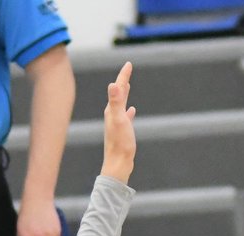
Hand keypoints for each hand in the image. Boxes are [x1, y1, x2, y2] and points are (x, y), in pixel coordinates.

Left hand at [101, 61, 135, 185]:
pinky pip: (125, 117)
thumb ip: (116, 102)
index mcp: (112, 110)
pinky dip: (129, 111)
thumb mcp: (119, 120)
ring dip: (124, 94)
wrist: (118, 164)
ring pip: (121, 104)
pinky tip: (132, 111)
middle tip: (127, 71)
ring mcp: (117, 124)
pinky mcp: (122, 132)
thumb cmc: (119, 143)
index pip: (118, 88)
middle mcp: (112, 115)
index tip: (129, 64)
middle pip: (118, 94)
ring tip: (128, 87)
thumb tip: (113, 84)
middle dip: (123, 81)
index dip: (123, 75)